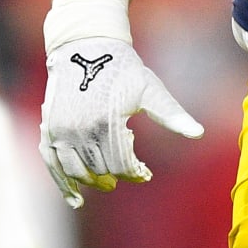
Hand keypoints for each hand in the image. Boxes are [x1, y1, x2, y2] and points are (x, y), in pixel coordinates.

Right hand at [38, 37, 202, 208]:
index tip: (145, 172)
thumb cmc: (123, 68)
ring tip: (107, 183)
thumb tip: (198, 133)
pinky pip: (52, 163)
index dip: (135, 173)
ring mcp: (60, 130)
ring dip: (93, 181)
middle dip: (116, 175)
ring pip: (77, 171)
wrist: (86, 46)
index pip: (122, 165)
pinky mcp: (49, 129)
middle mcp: (80, 129)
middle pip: (100, 170)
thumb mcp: (150, 88)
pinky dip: (62, 184)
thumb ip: (171, 113)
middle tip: (130, 172)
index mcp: (106, 122)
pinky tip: (76, 200)